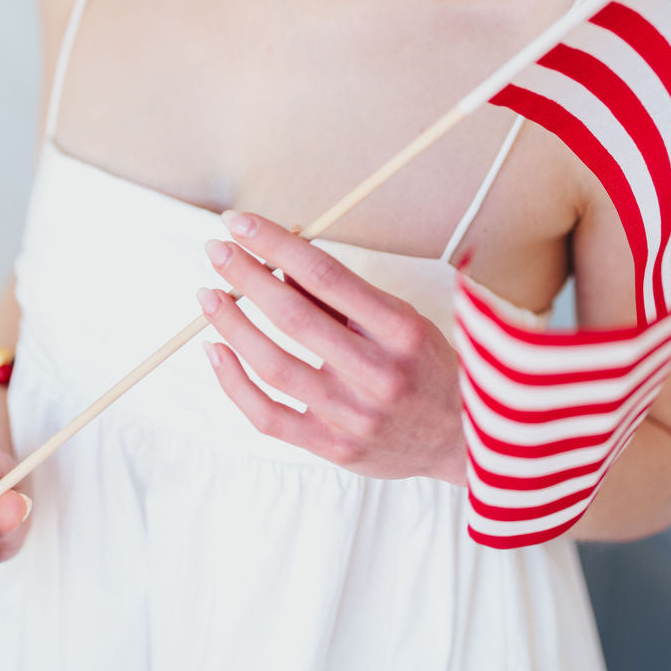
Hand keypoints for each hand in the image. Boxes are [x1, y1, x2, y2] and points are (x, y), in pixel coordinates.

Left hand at [195, 210, 467, 484]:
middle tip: (217, 250)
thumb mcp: (402, 318)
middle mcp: (377, 374)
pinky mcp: (332, 448)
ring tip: (207, 296)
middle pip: (294, 317)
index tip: (241, 223)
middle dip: (246, 276)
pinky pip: (268, 416)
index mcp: (400, 330)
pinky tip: (215, 351)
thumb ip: (343, 296)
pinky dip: (234, 383)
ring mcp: (352, 416)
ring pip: (273, 366)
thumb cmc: (427, 366)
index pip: (326, 275)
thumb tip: (278, 263)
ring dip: (232, 325)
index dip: (276, 244)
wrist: (463, 440)